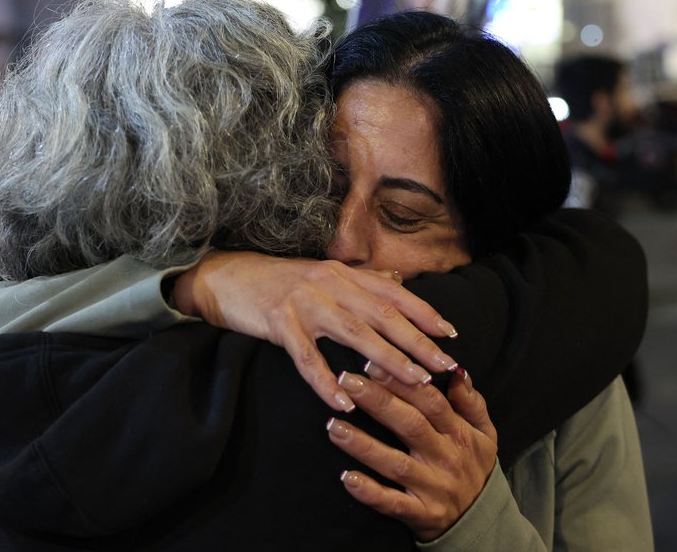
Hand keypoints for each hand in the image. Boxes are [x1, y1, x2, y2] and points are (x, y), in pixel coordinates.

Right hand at [171, 250, 459, 411]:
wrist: (226, 276)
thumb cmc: (278, 280)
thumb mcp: (322, 274)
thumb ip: (360, 280)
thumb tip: (398, 281)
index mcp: (343, 273)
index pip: (394, 293)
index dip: (424, 313)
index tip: (450, 335)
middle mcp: (330, 283)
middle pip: (383, 314)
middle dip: (418, 342)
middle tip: (445, 366)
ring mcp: (305, 302)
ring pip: (355, 333)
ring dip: (387, 359)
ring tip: (413, 383)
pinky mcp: (279, 322)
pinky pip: (307, 357)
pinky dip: (326, 381)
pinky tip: (342, 404)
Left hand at [326, 366, 497, 540]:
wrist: (482, 521)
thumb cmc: (474, 467)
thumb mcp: (484, 433)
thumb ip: (471, 402)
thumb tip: (457, 370)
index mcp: (457, 433)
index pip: (429, 401)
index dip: (401, 381)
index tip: (371, 363)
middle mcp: (446, 457)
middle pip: (409, 424)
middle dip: (377, 401)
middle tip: (345, 381)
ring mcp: (433, 487)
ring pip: (395, 463)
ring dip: (364, 445)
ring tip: (334, 426)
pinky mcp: (422, 515)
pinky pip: (393, 503)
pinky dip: (370, 493)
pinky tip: (347, 478)